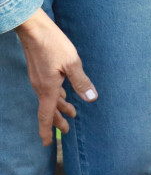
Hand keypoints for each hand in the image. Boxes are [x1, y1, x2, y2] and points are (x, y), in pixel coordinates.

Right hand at [14, 9, 96, 145]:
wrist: (34, 29)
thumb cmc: (53, 44)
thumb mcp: (72, 63)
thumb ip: (81, 81)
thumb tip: (91, 98)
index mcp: (48, 88)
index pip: (46, 115)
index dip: (47, 131)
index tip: (47, 144)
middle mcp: (41, 86)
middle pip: (49, 109)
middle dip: (58, 121)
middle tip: (67, 130)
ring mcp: (39, 79)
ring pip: (49, 99)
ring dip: (59, 107)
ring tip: (71, 112)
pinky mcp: (40, 71)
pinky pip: (48, 89)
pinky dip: (56, 95)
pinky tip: (63, 93)